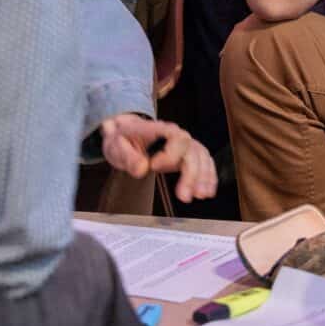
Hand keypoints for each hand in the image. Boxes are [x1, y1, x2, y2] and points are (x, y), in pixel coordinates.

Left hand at [100, 114, 217, 202]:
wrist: (127, 134)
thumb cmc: (123, 139)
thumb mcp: (116, 146)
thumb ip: (128, 157)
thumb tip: (142, 168)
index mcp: (158, 129)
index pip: (175, 137)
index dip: (170, 154)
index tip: (154, 167)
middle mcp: (175, 134)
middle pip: (192, 150)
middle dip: (191, 174)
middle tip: (184, 196)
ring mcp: (184, 144)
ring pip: (201, 156)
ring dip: (203, 177)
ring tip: (200, 195)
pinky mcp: (188, 153)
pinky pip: (204, 161)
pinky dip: (208, 176)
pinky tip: (208, 190)